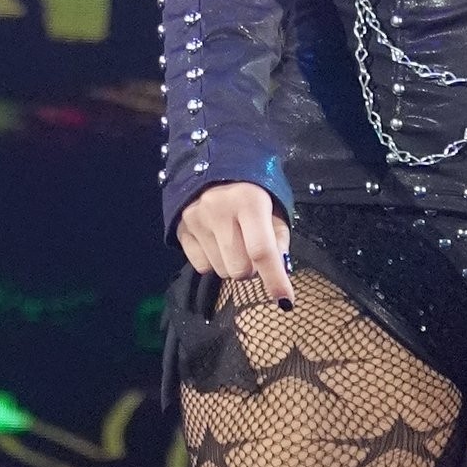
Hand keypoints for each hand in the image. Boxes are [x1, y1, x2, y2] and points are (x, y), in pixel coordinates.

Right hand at [175, 181, 294, 307]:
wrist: (212, 166)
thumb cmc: (251, 190)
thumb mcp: (273, 207)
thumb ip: (279, 237)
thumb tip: (279, 269)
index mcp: (249, 201)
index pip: (262, 250)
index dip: (275, 279)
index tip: (285, 301)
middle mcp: (219, 210)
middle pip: (240, 269)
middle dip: (252, 269)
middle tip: (253, 251)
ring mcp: (197, 220)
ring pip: (221, 272)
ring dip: (232, 265)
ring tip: (234, 241)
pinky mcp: (182, 229)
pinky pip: (202, 267)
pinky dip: (214, 262)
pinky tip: (216, 242)